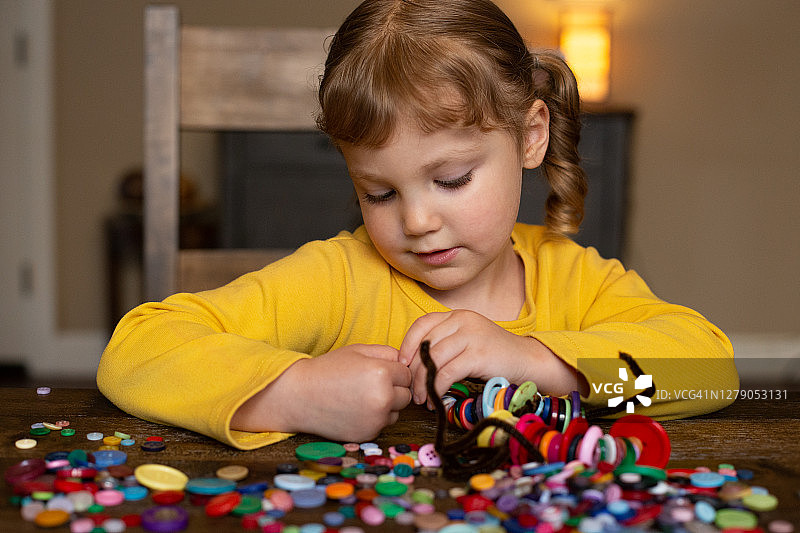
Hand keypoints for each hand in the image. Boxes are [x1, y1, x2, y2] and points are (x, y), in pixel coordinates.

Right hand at [231, 344, 411, 441]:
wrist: (299, 396)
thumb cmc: (328, 370)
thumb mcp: (358, 350)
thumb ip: (387, 353)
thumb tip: (407, 362)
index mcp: (382, 373)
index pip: (407, 374)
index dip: (394, 371)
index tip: (378, 370)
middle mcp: (382, 398)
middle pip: (406, 394)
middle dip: (394, 389)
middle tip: (369, 383)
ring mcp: (376, 420)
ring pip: (397, 411)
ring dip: (387, 405)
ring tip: (360, 396)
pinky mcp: (368, 434)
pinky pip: (383, 424)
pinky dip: (375, 418)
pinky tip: (355, 409)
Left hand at [399, 310, 580, 405]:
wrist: (529, 361)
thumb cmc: (495, 356)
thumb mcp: (468, 341)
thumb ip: (445, 344)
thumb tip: (414, 365)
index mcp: (457, 315)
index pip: (422, 325)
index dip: (407, 345)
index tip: (401, 365)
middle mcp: (462, 320)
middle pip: (425, 345)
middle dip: (414, 371)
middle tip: (411, 390)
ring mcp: (471, 335)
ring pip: (433, 360)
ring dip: (423, 383)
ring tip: (422, 398)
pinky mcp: (478, 354)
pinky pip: (447, 373)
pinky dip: (437, 389)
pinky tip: (435, 400)